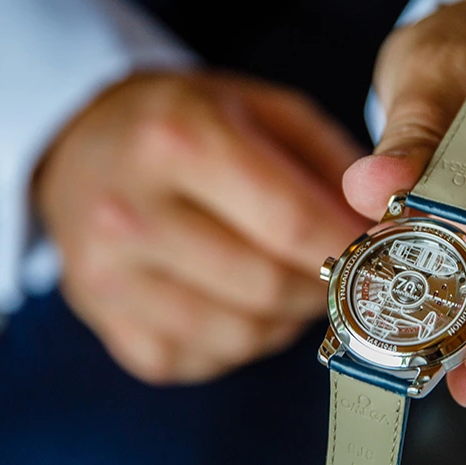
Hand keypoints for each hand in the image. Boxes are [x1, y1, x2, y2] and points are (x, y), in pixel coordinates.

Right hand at [36, 71, 369, 383]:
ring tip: (289, 279)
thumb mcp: (264, 108)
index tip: (384, 252)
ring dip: (286, 318)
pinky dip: (242, 339)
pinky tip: (239, 299)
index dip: (352, 247)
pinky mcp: (104, 322)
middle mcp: (129, 212)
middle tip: (341, 270)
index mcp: (176, 141)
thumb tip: (385, 228)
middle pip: (268, 285)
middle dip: (323, 286)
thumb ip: (333, 162)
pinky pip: (205, 357)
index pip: (290, 220)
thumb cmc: (187, 123)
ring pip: (242, 334)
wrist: (80, 146)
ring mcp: (107, 275)